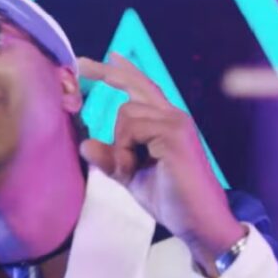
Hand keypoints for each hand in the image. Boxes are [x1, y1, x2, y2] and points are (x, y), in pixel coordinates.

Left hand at [77, 53, 243, 273]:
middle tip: (79, 63)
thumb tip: (85, 143)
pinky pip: (131, 129)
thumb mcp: (132, 177)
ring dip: (120, 145)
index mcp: (168, 124)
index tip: (109, 56)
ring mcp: (176, 122)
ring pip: (126, 113)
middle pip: (135, 86)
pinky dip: (125, 151)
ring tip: (132, 170)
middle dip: (106, 73)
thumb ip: (111, 159)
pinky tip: (135, 169)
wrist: (198, 221)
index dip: (124, 73)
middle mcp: (174, 117)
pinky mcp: (173, 133)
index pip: (144, 90)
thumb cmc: (171, 200)